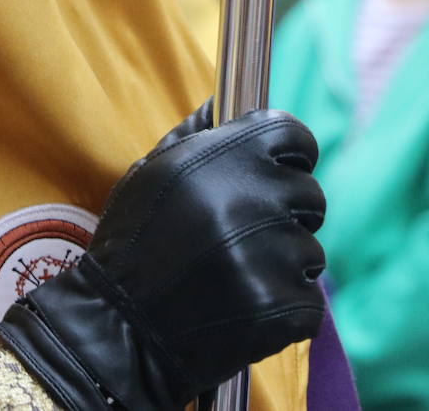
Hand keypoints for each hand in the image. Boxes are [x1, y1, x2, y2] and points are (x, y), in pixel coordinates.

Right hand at [0, 109, 325, 409]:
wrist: (118, 328)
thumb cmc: (132, 245)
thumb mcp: (151, 174)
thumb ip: (194, 135)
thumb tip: (225, 99)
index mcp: (219, 158)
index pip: (294, 135)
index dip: (290, 156)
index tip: (278, 173)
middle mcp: (249, 200)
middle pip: (310, 195)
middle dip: (285, 215)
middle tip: (242, 238)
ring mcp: (269, 256)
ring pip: (310, 252)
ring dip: (282, 266)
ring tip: (231, 278)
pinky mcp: (282, 308)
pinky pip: (310, 302)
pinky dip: (284, 310)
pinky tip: (242, 310)